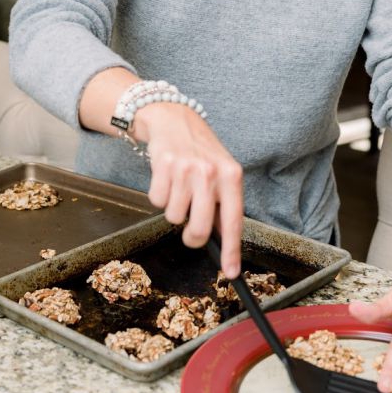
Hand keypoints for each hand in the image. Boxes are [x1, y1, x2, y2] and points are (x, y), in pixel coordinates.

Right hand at [137, 103, 243, 277]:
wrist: (175, 120)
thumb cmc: (201, 152)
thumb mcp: (222, 172)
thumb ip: (224, 204)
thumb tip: (224, 244)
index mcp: (232, 177)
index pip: (233, 222)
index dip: (232, 251)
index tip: (231, 272)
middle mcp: (211, 173)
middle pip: (200, 230)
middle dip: (192, 237)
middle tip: (190, 229)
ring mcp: (187, 169)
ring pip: (174, 217)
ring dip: (174, 208)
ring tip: (179, 188)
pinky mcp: (164, 166)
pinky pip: (157, 201)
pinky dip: (159, 195)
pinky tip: (167, 178)